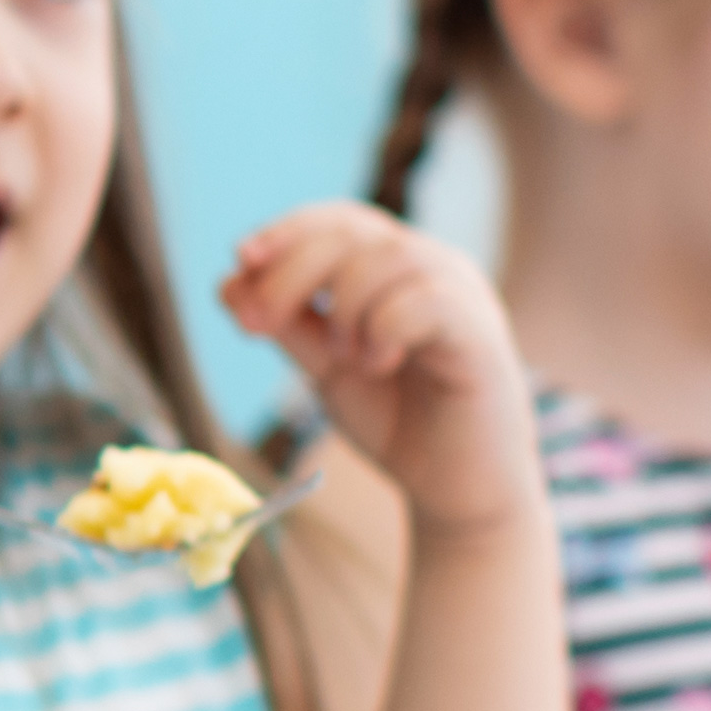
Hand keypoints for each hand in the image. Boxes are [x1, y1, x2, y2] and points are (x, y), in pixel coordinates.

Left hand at [218, 202, 545, 538]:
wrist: (454, 490)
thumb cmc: (399, 422)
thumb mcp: (324, 368)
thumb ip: (286, 326)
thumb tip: (229, 281)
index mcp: (400, 268)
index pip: (342, 221)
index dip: (289, 230)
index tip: (241, 256)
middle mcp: (437, 268)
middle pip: (356, 233)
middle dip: (292, 270)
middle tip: (259, 322)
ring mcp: (464, 295)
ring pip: (388, 259)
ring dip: (344, 306)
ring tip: (344, 357)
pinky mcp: (481, 334)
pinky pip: (425, 301)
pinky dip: (384, 328)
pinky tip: (380, 364)